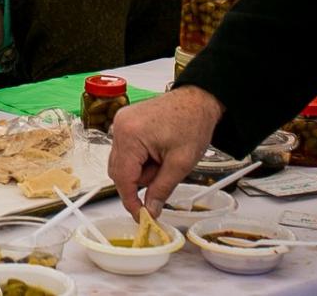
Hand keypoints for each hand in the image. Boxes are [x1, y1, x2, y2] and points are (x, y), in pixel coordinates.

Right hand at [107, 86, 222, 218]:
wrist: (198, 101)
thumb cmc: (192, 123)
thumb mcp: (180, 163)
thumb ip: (162, 190)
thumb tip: (150, 210)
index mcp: (130, 135)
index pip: (122, 179)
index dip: (131, 202)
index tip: (140, 216)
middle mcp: (120, 126)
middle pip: (119, 171)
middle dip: (141, 181)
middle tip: (162, 179)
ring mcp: (121, 123)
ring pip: (123, 163)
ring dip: (142, 170)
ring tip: (164, 160)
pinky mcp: (126, 123)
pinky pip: (126, 152)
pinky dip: (141, 159)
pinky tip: (158, 153)